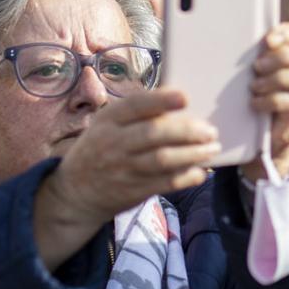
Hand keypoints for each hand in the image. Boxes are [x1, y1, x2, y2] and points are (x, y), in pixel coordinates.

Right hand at [47, 88, 220, 224]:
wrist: (75, 191)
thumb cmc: (101, 147)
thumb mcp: (107, 124)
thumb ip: (137, 112)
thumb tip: (181, 100)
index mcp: (108, 120)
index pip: (135, 105)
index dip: (161, 100)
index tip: (185, 97)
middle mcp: (114, 143)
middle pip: (154, 134)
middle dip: (187, 131)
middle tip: (210, 131)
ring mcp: (123, 169)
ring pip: (163, 160)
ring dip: (193, 154)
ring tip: (212, 149)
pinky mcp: (133, 191)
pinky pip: (165, 183)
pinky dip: (186, 177)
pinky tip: (200, 171)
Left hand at [242, 23, 288, 181]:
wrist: (260, 131)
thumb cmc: (256, 91)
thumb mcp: (256, 69)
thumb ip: (256, 54)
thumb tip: (239, 38)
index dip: (286, 34)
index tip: (267, 41)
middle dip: (282, 58)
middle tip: (257, 67)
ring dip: (275, 80)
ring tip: (255, 86)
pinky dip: (269, 101)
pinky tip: (255, 103)